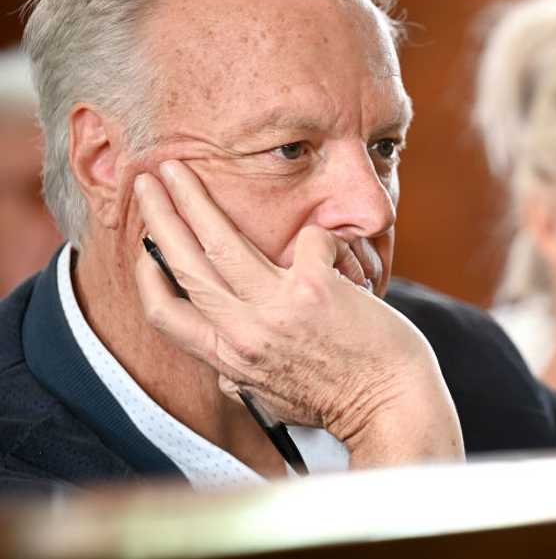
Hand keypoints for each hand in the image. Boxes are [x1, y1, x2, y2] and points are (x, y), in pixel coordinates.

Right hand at [132, 159, 463, 466]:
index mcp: (229, 358)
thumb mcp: (272, 396)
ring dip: (191, 199)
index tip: (146, 247)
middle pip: (182, 263)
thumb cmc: (341, 399)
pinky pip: (308, 238)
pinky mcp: (315, 289)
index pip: (164, 314)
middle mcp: (243, 333)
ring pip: (218, 242)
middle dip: (158, 215)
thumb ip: (243, 375)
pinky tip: (338, 250)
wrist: (390, 406)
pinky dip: (322, 237)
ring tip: (178, 168)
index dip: (148, 276)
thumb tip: (225, 368)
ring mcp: (276, 308)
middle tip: (146, 181)